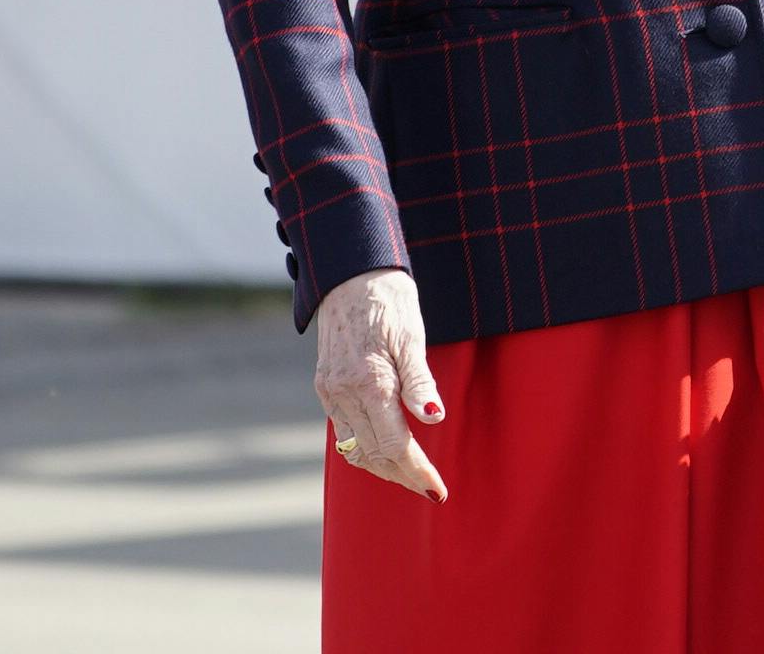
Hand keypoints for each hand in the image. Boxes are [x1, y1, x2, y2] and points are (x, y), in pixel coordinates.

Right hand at [314, 267, 447, 501]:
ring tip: (411, 476)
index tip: (438, 489)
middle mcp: (344, 393)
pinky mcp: (324, 386)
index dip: (418, 470)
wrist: (351, 275)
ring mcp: (330, 392)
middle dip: (403, 476)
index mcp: (370, 382)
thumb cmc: (390, 301)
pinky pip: (344, 431)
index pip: (396, 444)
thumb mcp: (413, 337)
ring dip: (383, 468)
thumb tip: (434, 420)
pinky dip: (365, 447)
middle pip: (374, 454)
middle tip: (430, 488)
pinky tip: (385, 449)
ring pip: (355, 449)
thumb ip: (420, 382)